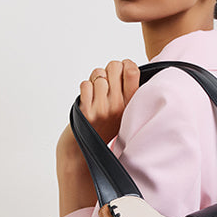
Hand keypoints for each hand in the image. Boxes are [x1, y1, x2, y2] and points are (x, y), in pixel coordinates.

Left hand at [55, 59, 138, 216]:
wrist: (84, 152)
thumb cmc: (104, 129)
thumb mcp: (124, 113)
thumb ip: (127, 92)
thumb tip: (126, 64)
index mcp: (132, 105)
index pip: (132, 69)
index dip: (125, 65)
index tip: (122, 73)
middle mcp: (119, 106)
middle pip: (114, 65)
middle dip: (109, 70)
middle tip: (107, 84)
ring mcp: (103, 109)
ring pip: (98, 74)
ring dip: (95, 81)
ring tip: (96, 95)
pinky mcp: (87, 111)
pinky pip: (85, 84)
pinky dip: (84, 89)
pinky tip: (88, 101)